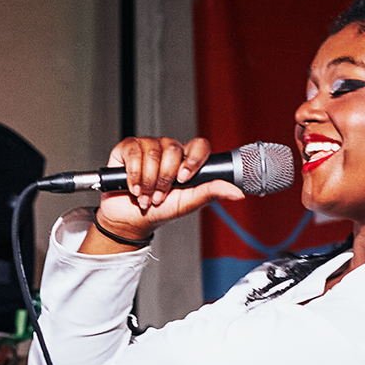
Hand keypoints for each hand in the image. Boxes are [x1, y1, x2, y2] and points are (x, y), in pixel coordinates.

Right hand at [91, 135, 246, 244]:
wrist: (130, 219)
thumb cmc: (160, 211)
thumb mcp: (188, 204)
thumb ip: (211, 193)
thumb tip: (237, 193)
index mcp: (187, 160)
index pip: (199, 145)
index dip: (193, 160)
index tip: (184, 179)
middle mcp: (169, 150)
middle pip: (173, 151)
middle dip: (164, 180)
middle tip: (160, 196)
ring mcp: (148, 146)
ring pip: (153, 153)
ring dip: (148, 182)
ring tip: (146, 196)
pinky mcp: (128, 148)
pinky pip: (134, 154)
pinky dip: (134, 175)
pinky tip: (133, 187)